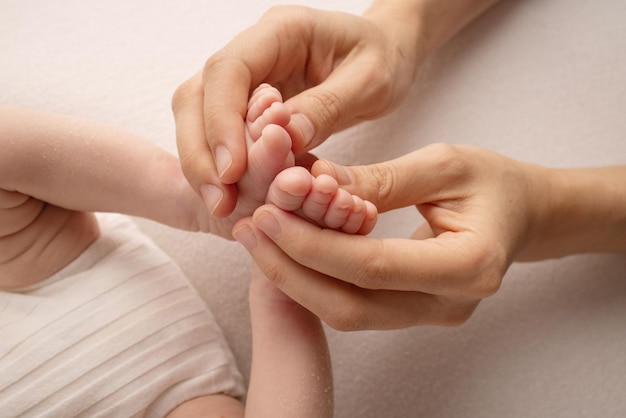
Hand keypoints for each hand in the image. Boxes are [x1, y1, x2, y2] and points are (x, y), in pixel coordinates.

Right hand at [172, 2, 422, 216]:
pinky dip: (220, 165)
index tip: (232, 171)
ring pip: (199, 115)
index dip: (221, 122)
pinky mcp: (247, 102)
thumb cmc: (383, 59)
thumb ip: (328, 106)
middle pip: (198, 95)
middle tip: (219, 201)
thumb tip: (286, 139)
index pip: (228, 70)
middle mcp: (252, 50)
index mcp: (281, 30)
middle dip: (200, 151)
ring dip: (204, 163)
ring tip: (223, 205)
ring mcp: (246, 76)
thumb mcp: (371, 80)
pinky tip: (233, 195)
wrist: (384, 53)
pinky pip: (219, 132)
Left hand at [233, 144, 625, 329]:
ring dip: (296, 278)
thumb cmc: (495, 183)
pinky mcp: (413, 311)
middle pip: (352, 305)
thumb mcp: (445, 164)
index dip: (314, 245)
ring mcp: (430, 315)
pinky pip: (355, 305)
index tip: (268, 214)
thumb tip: (315, 185)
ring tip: (257, 239)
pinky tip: (286, 249)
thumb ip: (382, 180)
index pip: (373, 267)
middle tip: (249, 230)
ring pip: (347, 312)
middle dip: (291, 269)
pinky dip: (316, 279)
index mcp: (469, 266)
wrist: (524, 213)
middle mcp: (449, 304)